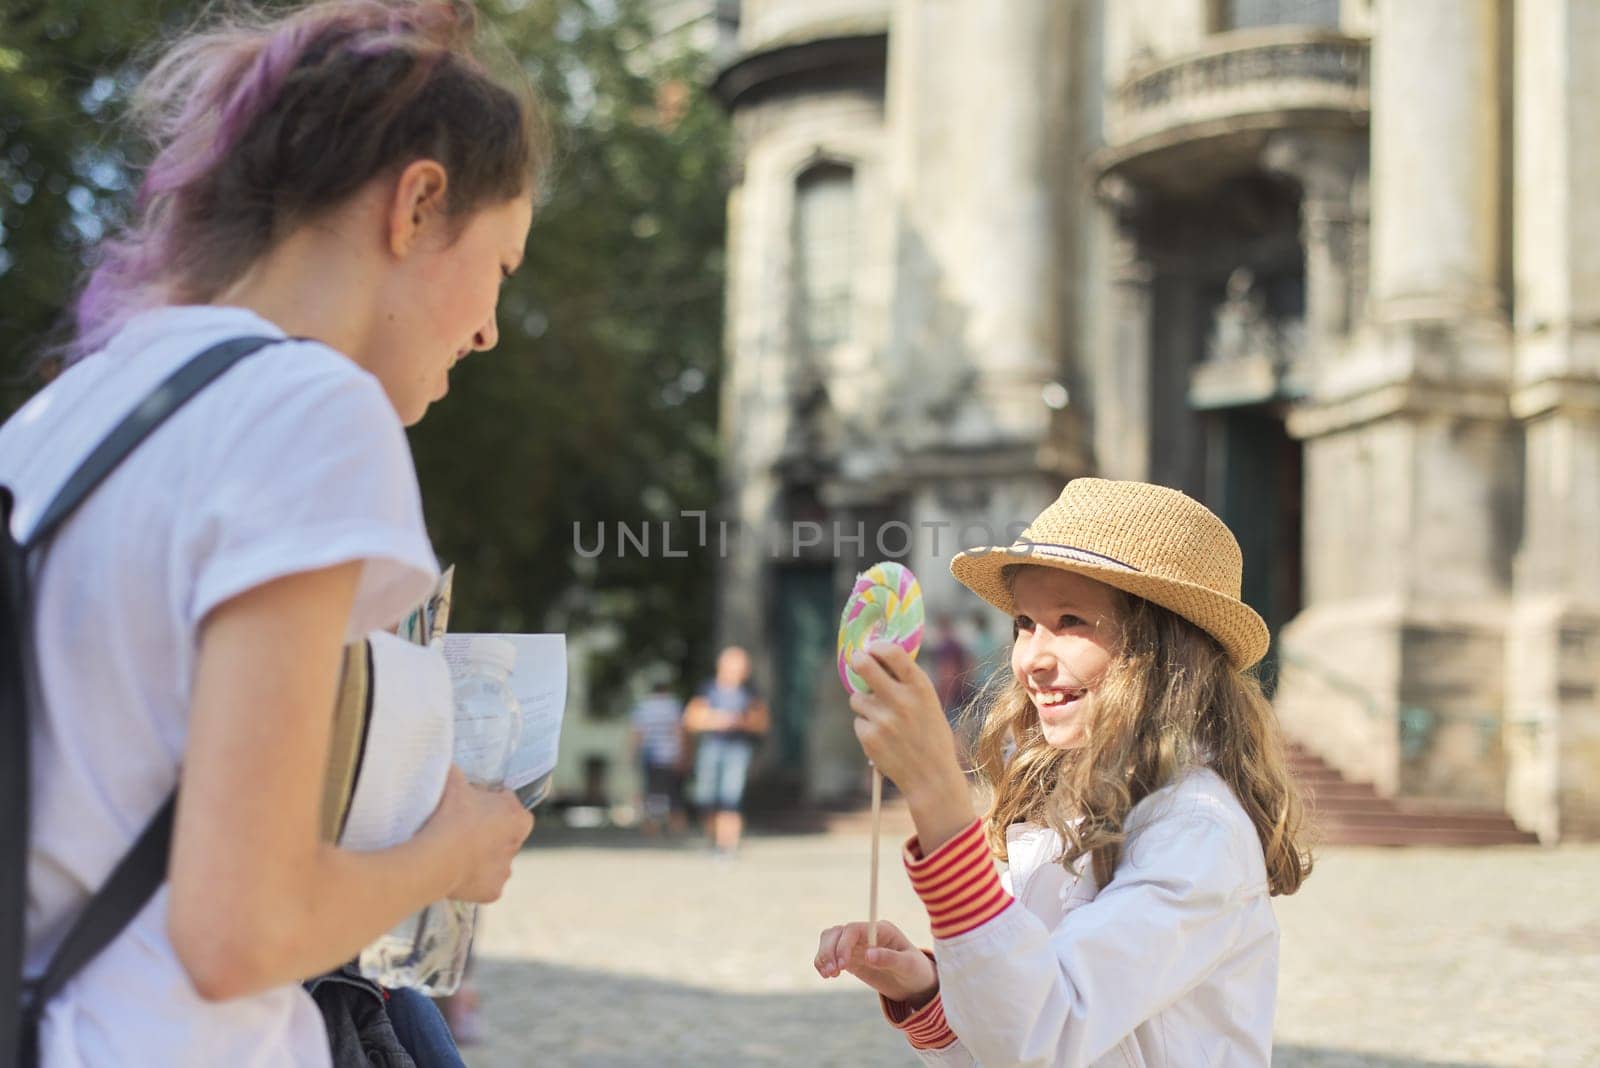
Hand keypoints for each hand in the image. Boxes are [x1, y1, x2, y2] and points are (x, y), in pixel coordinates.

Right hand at [422, 765, 533, 902]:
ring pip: (496, 861)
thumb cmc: (449, 814)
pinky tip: (456, 873)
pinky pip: (484, 884)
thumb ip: (458, 773)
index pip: (509, 805)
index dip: (492, 803)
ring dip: (482, 857)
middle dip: (489, 832)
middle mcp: (517, 845)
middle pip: (504, 834)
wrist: (437, 856)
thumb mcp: (453, 780)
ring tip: (456, 852)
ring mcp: (505, 870)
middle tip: (462, 829)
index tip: (473, 805)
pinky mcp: (493, 892)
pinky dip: (473, 880)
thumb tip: (451, 765)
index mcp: (517, 817)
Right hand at [814, 921, 937, 1006]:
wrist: (915, 984)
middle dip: (829, 951)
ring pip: (830, 941)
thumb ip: (889, 958)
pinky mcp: (851, 959)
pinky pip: (831, 955)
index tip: (843, 965)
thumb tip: (867, 954)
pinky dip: (824, 962)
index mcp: (880, 930)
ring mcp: (857, 946)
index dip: (843, 944)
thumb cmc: (916, 971)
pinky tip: (827, 975)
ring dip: (823, 956)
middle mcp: (865, 934)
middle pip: (837, 933)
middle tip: (832, 973)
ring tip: (828, 975)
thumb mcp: (908, 966)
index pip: (853, 929)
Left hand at [848, 642, 963, 797]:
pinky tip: (884, 739)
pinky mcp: (869, 737)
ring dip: (865, 704)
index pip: (893, 653)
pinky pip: (859, 721)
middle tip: (858, 660)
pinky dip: (867, 727)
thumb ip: (907, 684)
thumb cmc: (931, 736)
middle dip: (858, 660)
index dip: (879, 647)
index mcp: (920, 688)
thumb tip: (878, 658)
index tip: (873, 648)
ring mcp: (883, 719)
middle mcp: (901, 700)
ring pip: (857, 698)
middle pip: (864, 666)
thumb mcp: (929, 704)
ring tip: (884, 719)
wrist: (932, 777)